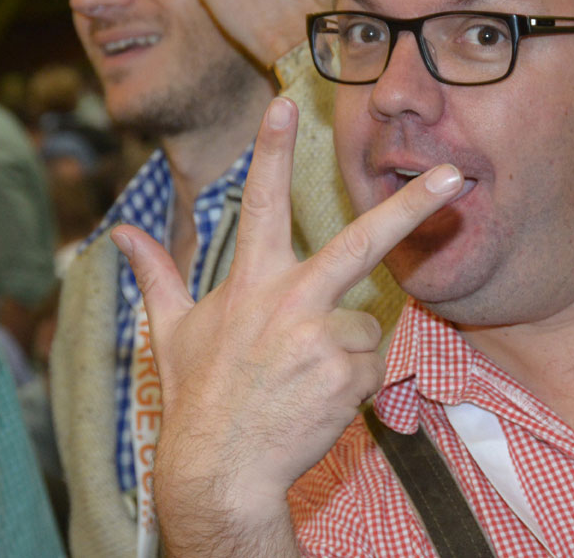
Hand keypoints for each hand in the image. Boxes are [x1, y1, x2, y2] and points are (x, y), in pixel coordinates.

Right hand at [111, 97, 462, 554]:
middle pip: (362, 241)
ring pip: (365, 324)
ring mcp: (321, 337)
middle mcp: (290, 299)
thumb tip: (118, 235)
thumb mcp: (170, 331)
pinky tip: (318, 399)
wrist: (219, 470)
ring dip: (346, 350)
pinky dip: (354, 382)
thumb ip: (156, 274)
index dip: (272, 148)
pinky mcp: (347, 374)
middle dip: (412, 204)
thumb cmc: (198, 394)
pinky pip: (372, 364)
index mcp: (251, 280)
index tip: (286, 102)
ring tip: (303, 379)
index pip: (262, 200)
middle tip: (454, 176)